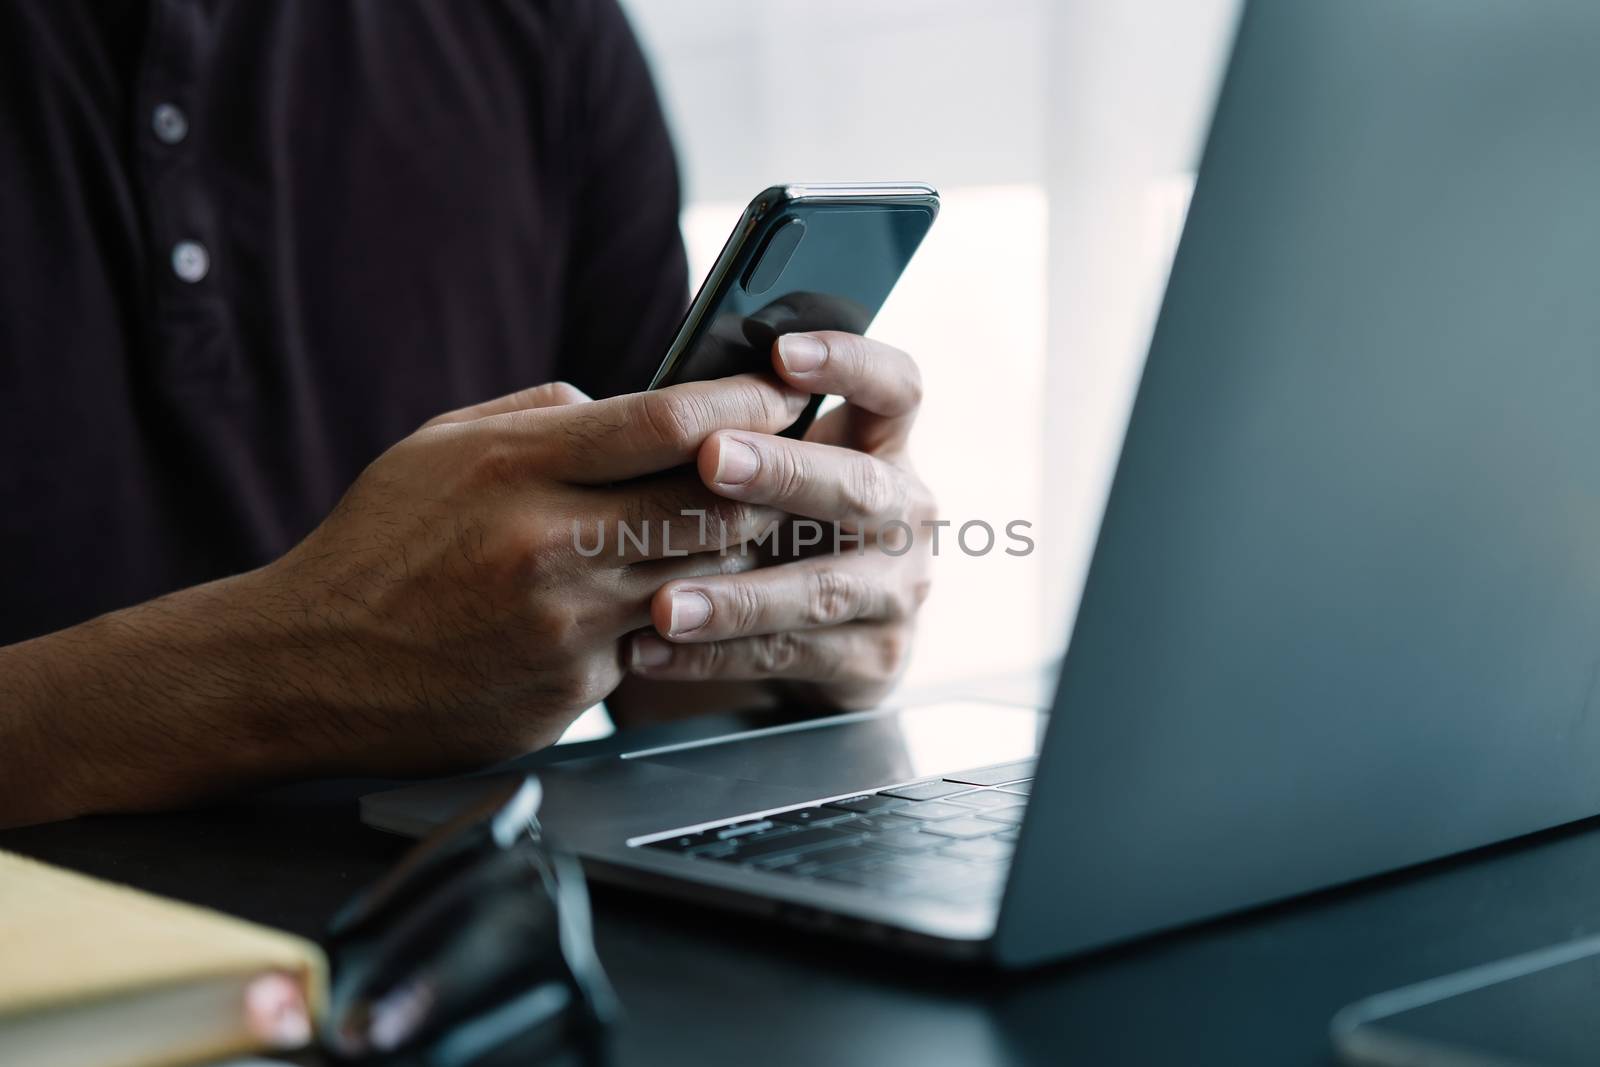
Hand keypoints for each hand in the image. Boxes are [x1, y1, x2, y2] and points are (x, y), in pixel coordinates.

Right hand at [246, 374, 806, 774]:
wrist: (304, 669)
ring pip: (702, 577)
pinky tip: (645, 604)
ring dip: (725, 554)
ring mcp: (567, 623)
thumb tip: (628, 402)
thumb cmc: (377, 546)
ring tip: (724, 532)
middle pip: (714, 503)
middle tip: (782, 471)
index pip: (668, 421)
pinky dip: (664, 617)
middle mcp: (551, 542)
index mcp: (517, 464)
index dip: (744, 401)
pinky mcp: (574, 688)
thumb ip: (540, 414)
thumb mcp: (438, 446)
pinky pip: (654, 640)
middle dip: (761, 485)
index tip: (784, 391)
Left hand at [625, 332, 934, 709]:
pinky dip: (716, 655)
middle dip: (786, 472)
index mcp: (883, 448)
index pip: (895, 388)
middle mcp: (905, 515)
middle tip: (712, 460)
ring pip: (821, 589)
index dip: (851, 363)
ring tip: (663, 601)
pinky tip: (650, 649)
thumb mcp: (760, 479)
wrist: (809, 652)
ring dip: (738, 595)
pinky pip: (789, 656)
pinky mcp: (873, 661)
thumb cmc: (766, 533)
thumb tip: (584, 399)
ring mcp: (897, 592)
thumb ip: (711, 436)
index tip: (782, 352)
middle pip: (861, 485)